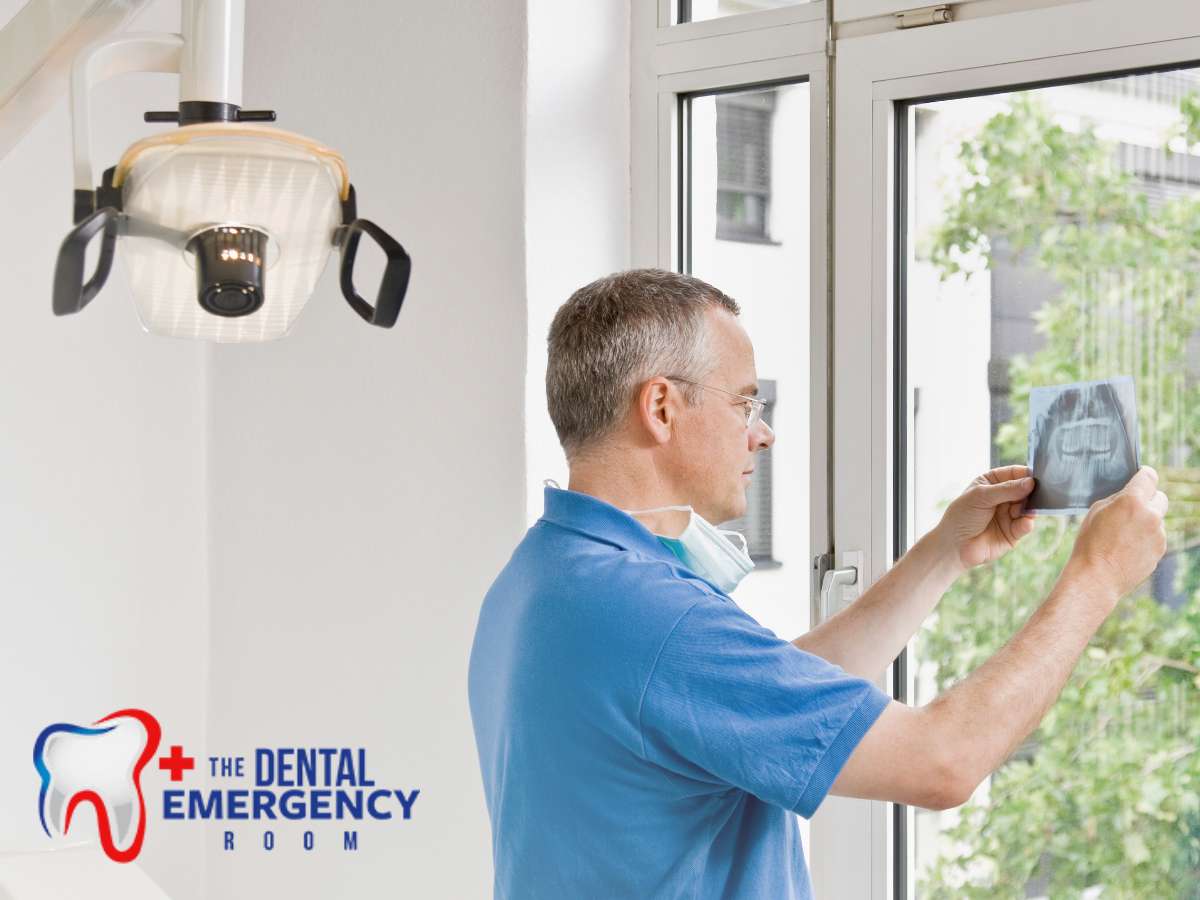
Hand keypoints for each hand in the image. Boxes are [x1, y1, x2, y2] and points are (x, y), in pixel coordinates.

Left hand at [934, 465, 1037, 571]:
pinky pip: (1025, 525)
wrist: (954, 546)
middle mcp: (1002, 497)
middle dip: (1031, 492)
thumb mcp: (981, 496)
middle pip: (1025, 490)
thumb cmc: (961, 517)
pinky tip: (1025, 522)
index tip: (1035, 477)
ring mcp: (1009, 515)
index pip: (1014, 473)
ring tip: (1024, 509)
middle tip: (1036, 493)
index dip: (1025, 474)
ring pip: (1028, 508)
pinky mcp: (1013, 532)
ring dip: (1029, 508)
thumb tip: (1030, 482)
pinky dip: (1027, 523)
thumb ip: (1006, 490)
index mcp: (992, 483)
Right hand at [1068, 465, 1167, 600]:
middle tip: (1131, 509)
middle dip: (1148, 499)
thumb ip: (1116, 499)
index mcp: (1132, 501)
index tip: (1140, 478)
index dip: (1144, 475)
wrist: (1096, 577)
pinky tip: (1127, 548)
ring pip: (1158, 519)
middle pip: (1160, 497)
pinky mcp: (1160, 550)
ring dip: (1146, 522)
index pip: (1149, 476)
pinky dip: (1146, 538)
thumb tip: (1128, 496)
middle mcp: (1151, 515)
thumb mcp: (1095, 511)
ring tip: (1123, 536)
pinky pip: (1156, 537)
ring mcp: (1159, 534)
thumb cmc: (1090, 544)